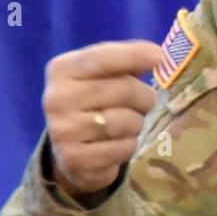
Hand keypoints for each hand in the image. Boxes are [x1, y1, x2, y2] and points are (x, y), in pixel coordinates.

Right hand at [42, 40, 162, 202]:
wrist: (70, 150)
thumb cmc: (95, 102)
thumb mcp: (104, 75)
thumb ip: (127, 61)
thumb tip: (159, 56)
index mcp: (62, 70)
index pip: (102, 58)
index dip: (133, 56)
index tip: (159, 56)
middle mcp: (57, 99)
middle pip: (124, 90)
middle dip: (145, 97)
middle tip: (145, 103)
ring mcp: (63, 131)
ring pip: (127, 122)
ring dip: (137, 124)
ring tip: (127, 124)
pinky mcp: (74, 159)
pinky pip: (123, 148)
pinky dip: (129, 146)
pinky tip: (116, 144)